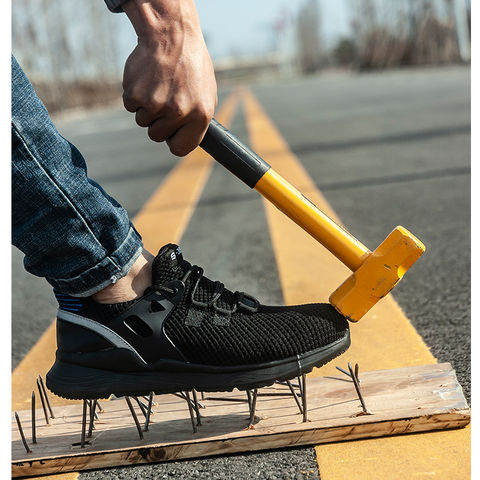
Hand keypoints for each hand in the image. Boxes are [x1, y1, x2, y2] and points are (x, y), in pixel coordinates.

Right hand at [122, 0, 216, 155]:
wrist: (172, 34)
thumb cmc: (191, 65)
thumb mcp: (206, 95)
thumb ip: (197, 121)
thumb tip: (187, 140)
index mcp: (200, 115)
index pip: (180, 148)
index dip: (174, 140)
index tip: (172, 132)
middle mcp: (179, 112)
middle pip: (157, 136)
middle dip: (158, 122)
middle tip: (165, 99)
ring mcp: (156, 104)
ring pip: (143, 121)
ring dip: (147, 107)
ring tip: (159, 85)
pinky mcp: (135, 94)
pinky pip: (130, 107)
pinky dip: (135, 95)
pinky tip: (147, 79)